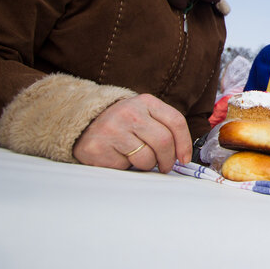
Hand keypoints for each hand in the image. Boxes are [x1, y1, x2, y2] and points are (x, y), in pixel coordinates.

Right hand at [72, 94, 192, 172]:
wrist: (84, 122)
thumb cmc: (122, 122)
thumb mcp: (144, 113)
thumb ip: (163, 127)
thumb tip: (182, 154)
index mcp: (146, 102)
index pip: (175, 121)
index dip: (184, 143)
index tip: (184, 158)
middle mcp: (130, 113)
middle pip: (164, 142)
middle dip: (168, 160)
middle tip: (164, 166)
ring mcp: (113, 130)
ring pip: (147, 158)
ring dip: (148, 165)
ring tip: (139, 159)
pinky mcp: (100, 148)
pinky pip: (126, 166)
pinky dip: (127, 167)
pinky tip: (120, 157)